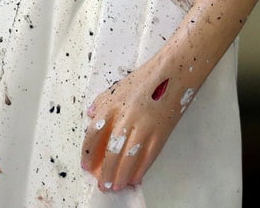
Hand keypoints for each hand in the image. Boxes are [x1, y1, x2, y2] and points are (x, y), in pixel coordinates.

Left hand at [81, 57, 191, 192]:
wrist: (172, 73)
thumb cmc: (146, 78)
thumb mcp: (119, 86)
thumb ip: (102, 101)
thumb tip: (90, 115)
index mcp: (113, 104)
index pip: (94, 132)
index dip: (88, 151)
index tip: (86, 165)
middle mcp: (127, 117)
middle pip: (112, 150)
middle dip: (106, 172)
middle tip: (102, 185)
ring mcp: (145, 127)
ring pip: (129, 158)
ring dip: (121, 176)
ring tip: (115, 187)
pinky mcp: (160, 133)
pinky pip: (148, 157)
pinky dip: (140, 170)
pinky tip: (134, 179)